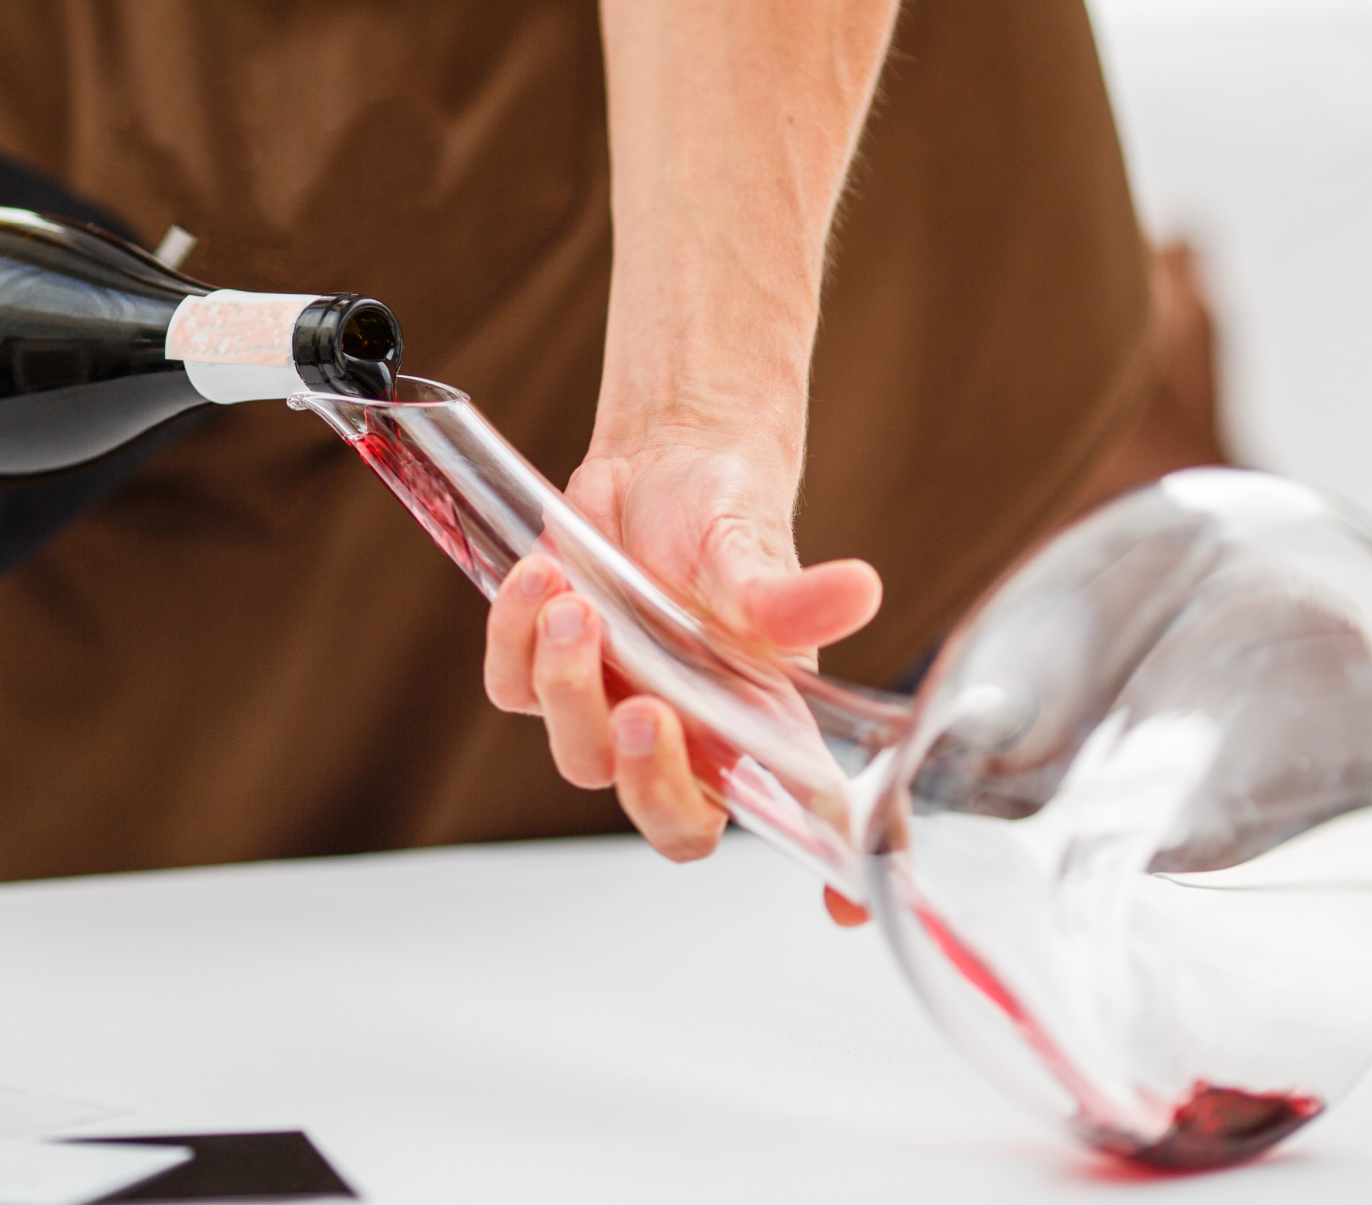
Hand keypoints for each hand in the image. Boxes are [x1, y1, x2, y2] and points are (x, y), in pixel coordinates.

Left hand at [483, 433, 881, 919]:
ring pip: (580, 754)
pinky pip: (514, 688)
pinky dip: (515, 637)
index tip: (841, 911)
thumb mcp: (753, 548)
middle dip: (648, 780)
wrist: (658, 460)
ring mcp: (616, 709)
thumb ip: (788, 593)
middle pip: (674, 821)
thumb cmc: (723, 515)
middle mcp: (693, 734)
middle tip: (642, 709)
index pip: (804, 817)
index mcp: (761, 723)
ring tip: (575, 602)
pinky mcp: (548, 672)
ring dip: (569, 682)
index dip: (831, 877)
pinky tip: (540, 576)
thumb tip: (857, 591)